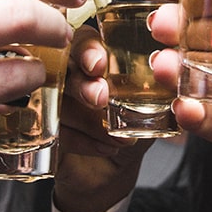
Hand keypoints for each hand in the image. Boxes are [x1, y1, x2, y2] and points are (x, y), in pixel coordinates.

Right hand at [54, 26, 151, 211]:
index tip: (99, 65)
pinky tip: (105, 147)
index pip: (81, 39)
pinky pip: (52, 130)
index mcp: (93, 56)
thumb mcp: (153, 106)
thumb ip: (160, 89)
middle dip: (83, 84)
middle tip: (101, 99)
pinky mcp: (37, 130)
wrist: (112, 171)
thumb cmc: (132, 128)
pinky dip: (81, 141)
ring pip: (56, 100)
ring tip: (115, 138)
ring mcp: (46, 100)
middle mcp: (65, 72)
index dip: (87, 50)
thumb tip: (174, 79)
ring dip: (88, 120)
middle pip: (61, 67)